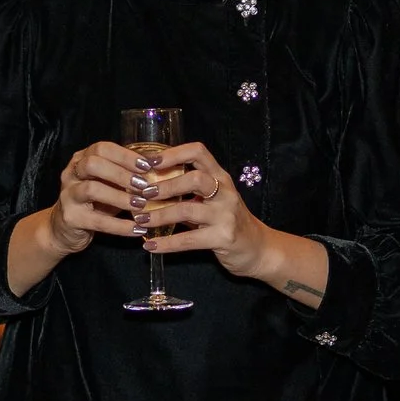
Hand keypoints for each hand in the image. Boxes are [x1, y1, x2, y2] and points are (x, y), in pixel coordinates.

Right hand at [46, 140, 147, 254]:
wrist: (64, 230)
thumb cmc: (93, 203)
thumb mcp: (108, 184)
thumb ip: (126, 175)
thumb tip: (157, 166)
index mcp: (81, 160)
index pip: (102, 149)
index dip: (125, 156)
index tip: (147, 166)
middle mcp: (71, 174)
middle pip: (93, 164)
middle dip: (121, 173)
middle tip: (143, 185)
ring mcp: (68, 196)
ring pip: (92, 189)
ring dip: (120, 197)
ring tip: (141, 205)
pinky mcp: (71, 218)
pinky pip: (98, 221)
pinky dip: (120, 226)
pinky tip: (137, 229)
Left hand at [132, 141, 274, 278]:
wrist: (258, 248)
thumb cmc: (228, 221)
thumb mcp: (213, 200)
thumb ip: (188, 192)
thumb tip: (148, 186)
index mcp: (220, 177)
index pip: (198, 152)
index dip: (172, 154)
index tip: (148, 161)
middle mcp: (225, 192)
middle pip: (194, 178)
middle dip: (165, 185)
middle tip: (142, 194)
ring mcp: (226, 215)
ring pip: (188, 209)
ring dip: (159, 214)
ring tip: (140, 220)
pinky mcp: (224, 237)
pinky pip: (189, 239)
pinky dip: (167, 243)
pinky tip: (151, 246)